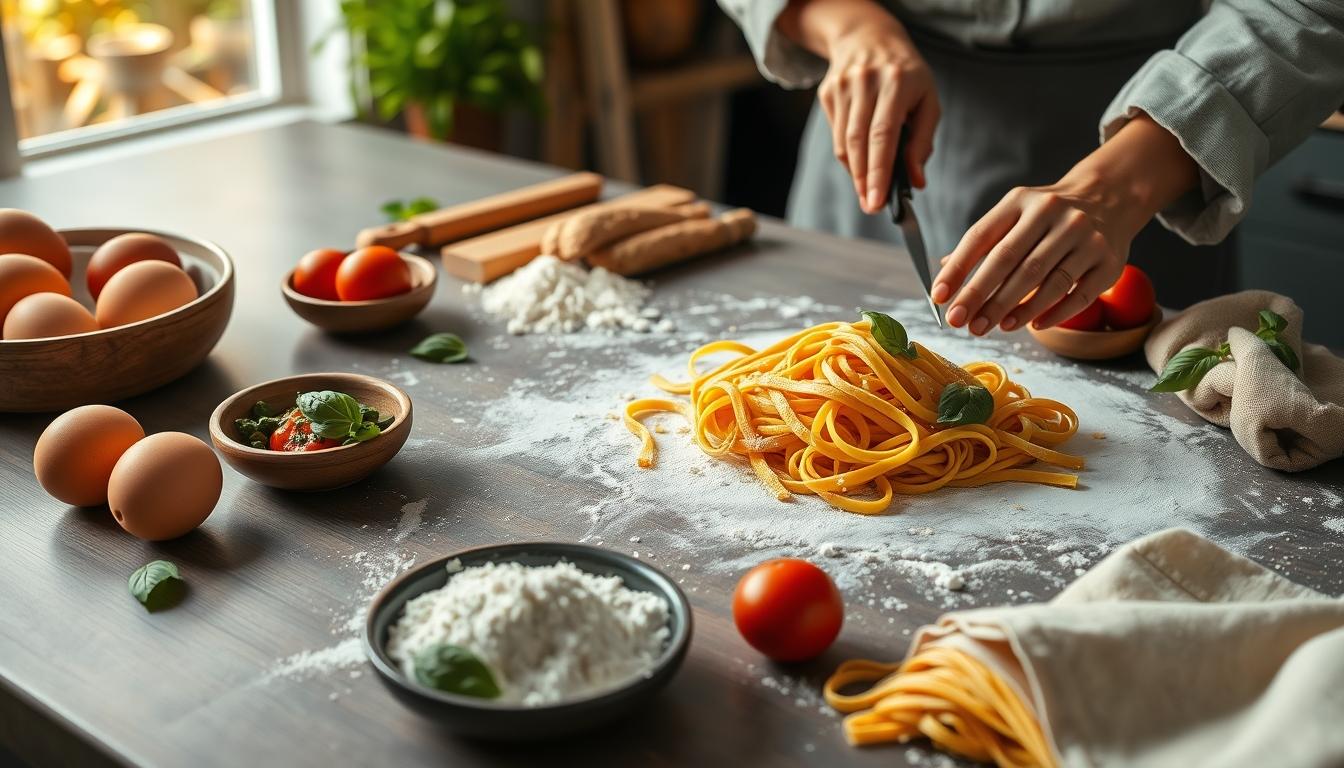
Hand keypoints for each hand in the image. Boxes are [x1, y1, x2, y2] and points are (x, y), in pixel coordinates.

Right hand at [778, 0, 938, 212]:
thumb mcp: (928, 100)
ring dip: (855, 173)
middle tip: (872, 207)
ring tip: (868, 192)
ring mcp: (842, 87)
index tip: (878, 201)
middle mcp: (866, 82)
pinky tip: (860, 165)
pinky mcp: (828, 93)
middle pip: (858, 142)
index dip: (879, 171)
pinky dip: (848, 157)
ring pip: (843, 143)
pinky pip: (836, 135)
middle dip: (864, 180)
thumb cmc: (907, 75)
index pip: (883, 135)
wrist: (869, 38)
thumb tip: (915, 180)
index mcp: (896, 82)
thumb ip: (923, 140)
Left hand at [933, 184, 1129, 333]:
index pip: (981, 236)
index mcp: (1020, 201)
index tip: (939, 296)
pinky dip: (1055, 313)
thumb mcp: (1014, 213)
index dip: (958, 269)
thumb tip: (945, 269)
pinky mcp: (1109, 261)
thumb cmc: (1049, 215)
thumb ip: (982, 241)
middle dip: (981, 296)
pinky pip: (1079, 294)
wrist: (1110, 197)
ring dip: (1016, 308)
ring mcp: (1085, 237)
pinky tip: (1033, 325)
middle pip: (1010, 261)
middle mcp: (1053, 214)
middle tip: (960, 322)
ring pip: (1045, 280)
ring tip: (994, 326)